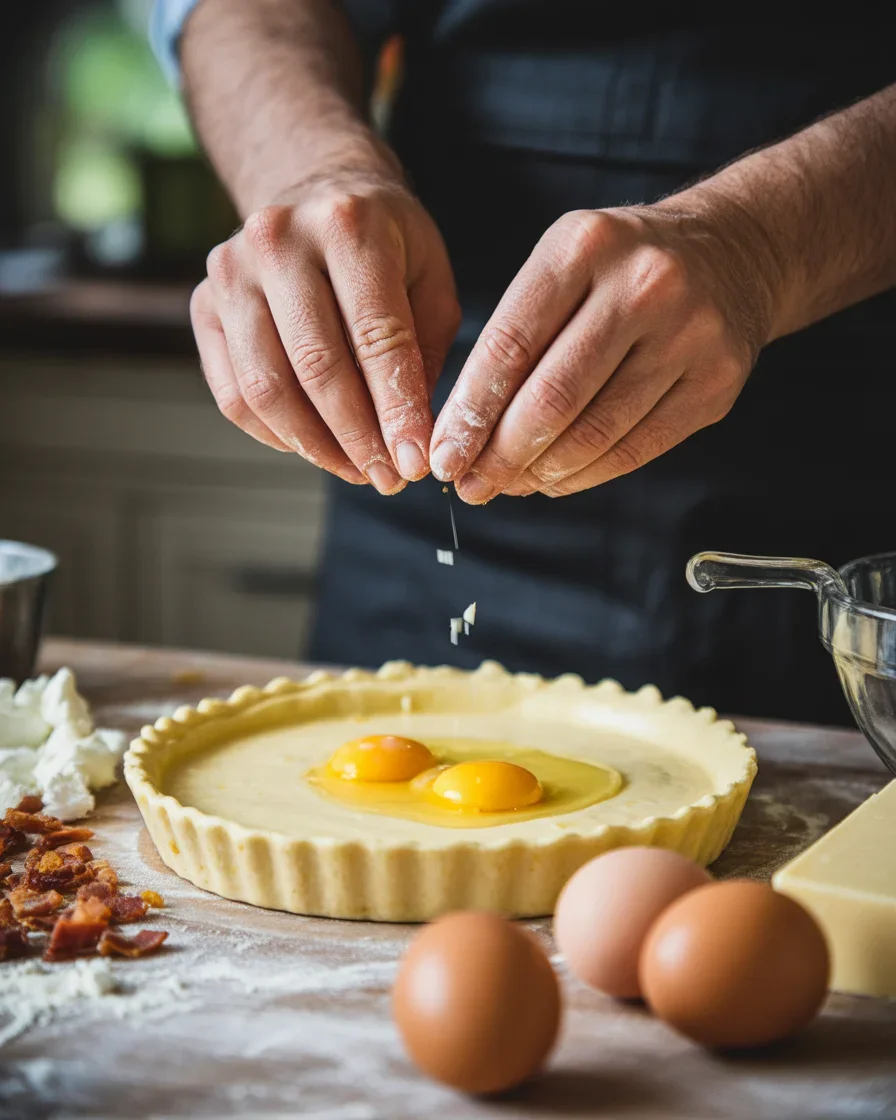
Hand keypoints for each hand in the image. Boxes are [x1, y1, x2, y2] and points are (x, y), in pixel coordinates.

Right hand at [191, 168, 459, 491]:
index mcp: (348, 224)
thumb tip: (412, 439)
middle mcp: (278, 240)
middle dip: (358, 438)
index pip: (376, 338)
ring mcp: (231, 271)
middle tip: (388, 479)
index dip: (397, 411)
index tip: (416, 462)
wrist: (313, 191)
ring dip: (315, 447)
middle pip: (316, 367)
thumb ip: (424, 352)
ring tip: (355, 470)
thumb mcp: (429, 279)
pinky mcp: (203, 304)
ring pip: (267, 389)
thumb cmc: (385, 244)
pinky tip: (313, 446)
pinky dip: (276, 435)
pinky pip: (233, 394)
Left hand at [429, 199, 777, 500]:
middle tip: (471, 484)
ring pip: (593, 434)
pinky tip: (555, 479)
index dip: (470, 412)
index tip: (443, 454)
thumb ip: (516, 337)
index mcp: (585, 247)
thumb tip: (465, 434)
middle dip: (500, 455)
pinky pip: (634, 450)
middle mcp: (642, 287)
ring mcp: (688, 337)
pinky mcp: (715, 384)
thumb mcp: (564, 265)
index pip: (510, 346)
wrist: (734, 253)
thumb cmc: (622, 268)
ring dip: (539, 473)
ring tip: (509, 485)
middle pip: (551, 399)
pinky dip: (584, 475)